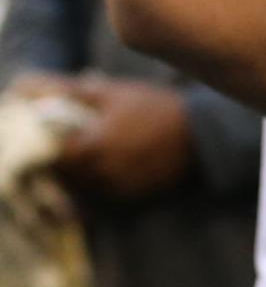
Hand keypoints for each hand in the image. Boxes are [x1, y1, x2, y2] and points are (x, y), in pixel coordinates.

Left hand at [52, 78, 192, 201]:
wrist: (201, 133)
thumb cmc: (155, 107)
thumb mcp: (113, 92)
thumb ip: (74, 94)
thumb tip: (41, 94)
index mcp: (93, 146)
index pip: (55, 157)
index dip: (50, 149)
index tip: (53, 139)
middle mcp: (104, 171)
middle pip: (69, 176)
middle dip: (66, 164)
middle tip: (70, 148)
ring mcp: (122, 186)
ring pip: (87, 188)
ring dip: (83, 176)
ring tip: (92, 158)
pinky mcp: (138, 194)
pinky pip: (109, 193)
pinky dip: (104, 184)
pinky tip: (112, 168)